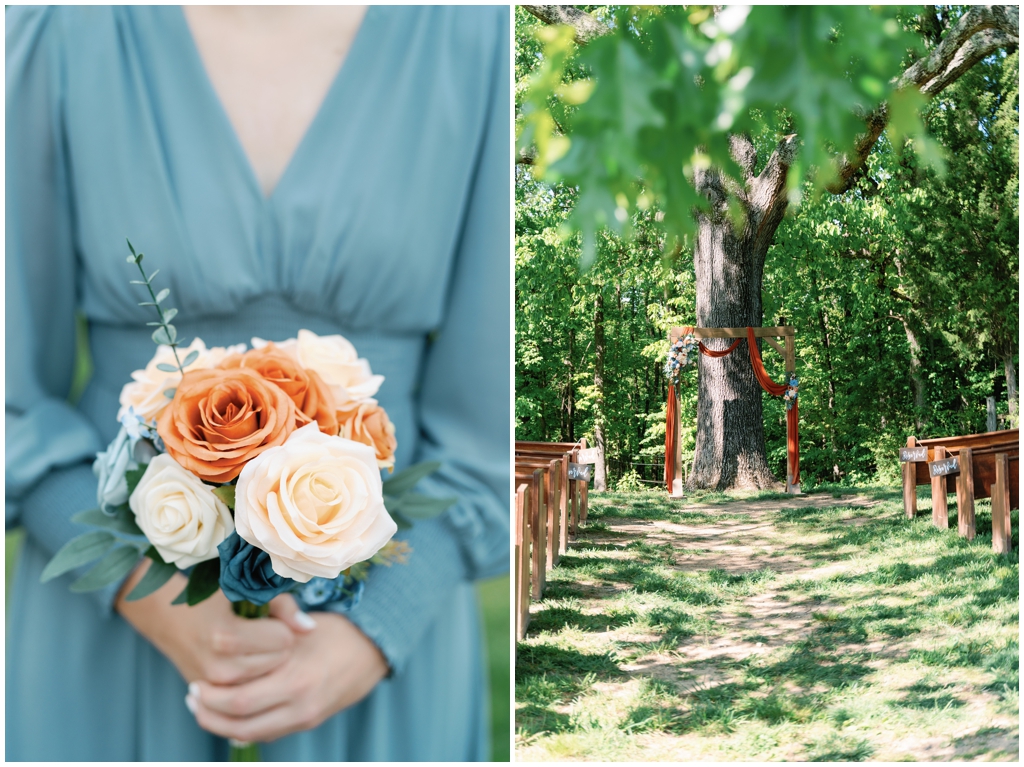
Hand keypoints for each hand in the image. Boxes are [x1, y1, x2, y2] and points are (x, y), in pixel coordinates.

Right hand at [115, 559, 313, 684]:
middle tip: (259, 629)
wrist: (165, 615)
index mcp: (227, 636)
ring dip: (266, 659)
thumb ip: (283, 606)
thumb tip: (310, 629)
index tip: (268, 616)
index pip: (284, 639)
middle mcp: (221, 666)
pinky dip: (253, 675)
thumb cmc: (210, 596)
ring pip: (268, 676)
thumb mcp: (245, 589)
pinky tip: (241, 659)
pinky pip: (251, 688)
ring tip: (250, 642)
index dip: (281, 625)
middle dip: (277, 644)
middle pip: (279, 660)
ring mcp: (215, 685)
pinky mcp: (211, 695)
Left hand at [185, 603, 388, 741]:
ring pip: (250, 734)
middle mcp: (299, 705)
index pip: (239, 700)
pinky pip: (267, 733)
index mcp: (296, 679)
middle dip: (209, 712)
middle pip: (239, 722)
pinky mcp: (307, 722)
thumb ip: (278, 614)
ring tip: (203, 708)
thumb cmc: (338, 631)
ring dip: (221, 725)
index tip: (194, 682)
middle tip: (192, 695)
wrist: (374, 653)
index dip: (210, 696)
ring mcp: (304, 717)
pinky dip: (243, 728)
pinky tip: (229, 714)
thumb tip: (250, 608)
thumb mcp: (306, 621)